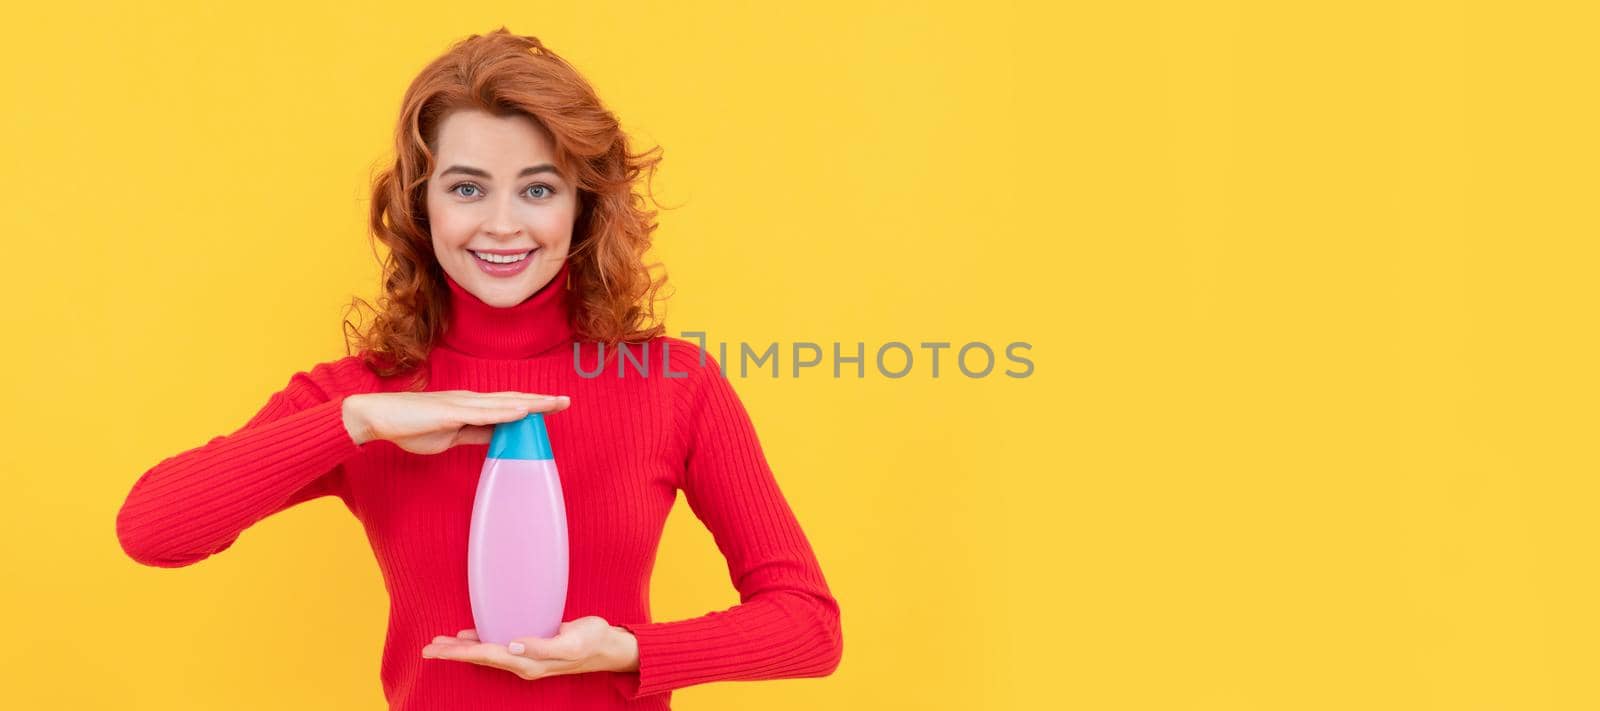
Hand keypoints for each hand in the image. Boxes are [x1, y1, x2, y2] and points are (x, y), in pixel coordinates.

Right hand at [341, 390, 570, 453]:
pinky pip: (483, 412)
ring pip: (503, 403)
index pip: (508, 406)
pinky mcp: (450, 412)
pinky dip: (505, 411)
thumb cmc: (411, 426)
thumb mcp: (451, 435)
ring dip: (530, 403)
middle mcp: (470, 400)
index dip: (533, 405)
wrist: (378, 418)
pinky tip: (522, 411)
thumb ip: (475, 434)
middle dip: (541, 401)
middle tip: (567, 401)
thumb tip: (498, 437)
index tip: (556, 406)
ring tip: (554, 403)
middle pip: (513, 399)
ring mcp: (461, 404)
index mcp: (471, 407)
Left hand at [421, 616, 639, 679]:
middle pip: (480, 658)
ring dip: (461, 649)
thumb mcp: (571, 641)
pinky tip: (469, 637)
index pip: (487, 656)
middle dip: (452, 653)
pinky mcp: (529, 648)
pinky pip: (497, 647)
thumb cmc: (591, 640)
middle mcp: (523, 663)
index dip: (460, 652)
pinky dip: (478, 642)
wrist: (607, 647)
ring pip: (485, 653)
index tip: (438, 650)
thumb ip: (542, 646)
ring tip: (439, 645)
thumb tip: (513, 645)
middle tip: (427, 649)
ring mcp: (525, 657)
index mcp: (529, 663)